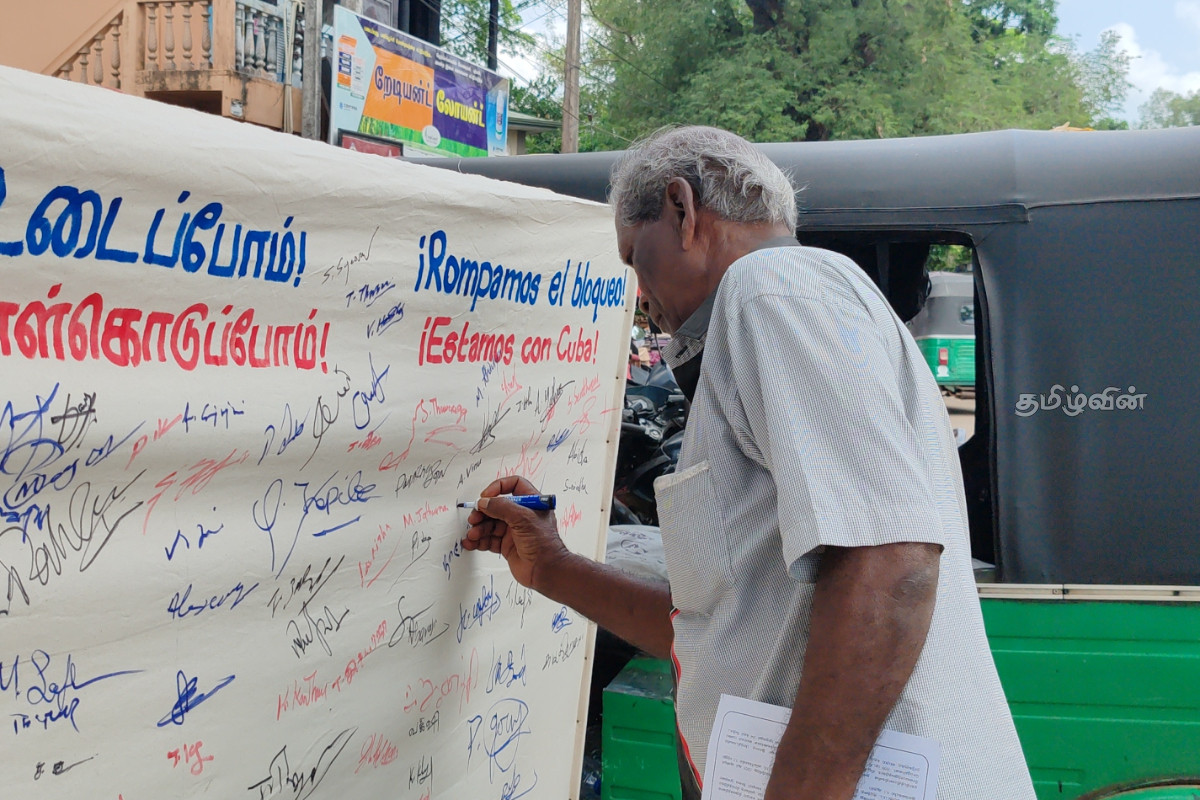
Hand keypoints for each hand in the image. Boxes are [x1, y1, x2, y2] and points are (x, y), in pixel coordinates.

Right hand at [461, 475, 570, 589]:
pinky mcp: (507, 545)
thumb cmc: (544, 544)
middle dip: (483, 512)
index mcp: (532, 503)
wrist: (545, 571)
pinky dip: (479, 541)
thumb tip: (485, 502)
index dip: (499, 487)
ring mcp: (514, 531)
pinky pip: (489, 539)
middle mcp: (522, 516)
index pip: (515, 486)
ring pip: (490, 524)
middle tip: (474, 519)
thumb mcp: (523, 518)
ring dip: (479, 528)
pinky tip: (472, 543)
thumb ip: (502, 507)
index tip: (486, 496)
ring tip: (473, 535)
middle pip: (497, 506)